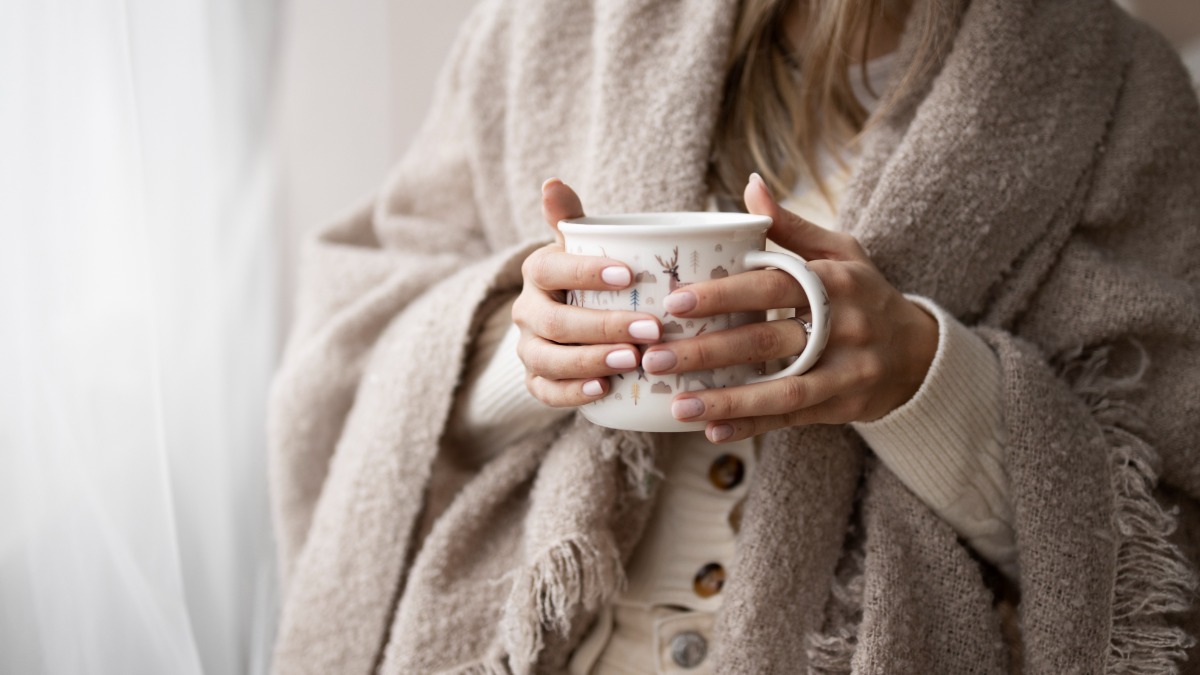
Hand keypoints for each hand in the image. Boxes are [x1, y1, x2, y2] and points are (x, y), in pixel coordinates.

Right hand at [512, 178, 662, 406]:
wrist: (577, 320)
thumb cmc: (592, 276)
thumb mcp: (584, 245)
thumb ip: (573, 217)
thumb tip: (551, 182)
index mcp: (538, 271)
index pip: (552, 268)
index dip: (586, 272)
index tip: (630, 275)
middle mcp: (526, 311)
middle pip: (556, 322)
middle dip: (604, 326)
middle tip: (651, 329)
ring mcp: (529, 348)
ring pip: (549, 359)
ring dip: (591, 360)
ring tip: (633, 361)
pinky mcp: (536, 381)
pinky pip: (545, 392)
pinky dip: (573, 393)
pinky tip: (605, 390)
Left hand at [642, 173, 938, 442]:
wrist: (919, 352)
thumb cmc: (863, 293)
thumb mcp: (840, 252)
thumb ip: (790, 227)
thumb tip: (749, 188)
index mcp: (835, 281)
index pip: (772, 285)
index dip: (724, 294)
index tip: (675, 301)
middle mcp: (843, 327)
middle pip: (768, 340)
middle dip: (707, 351)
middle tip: (656, 357)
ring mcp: (846, 371)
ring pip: (779, 389)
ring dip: (726, 400)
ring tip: (677, 404)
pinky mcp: (843, 407)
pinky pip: (791, 419)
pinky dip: (751, 426)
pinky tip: (711, 430)